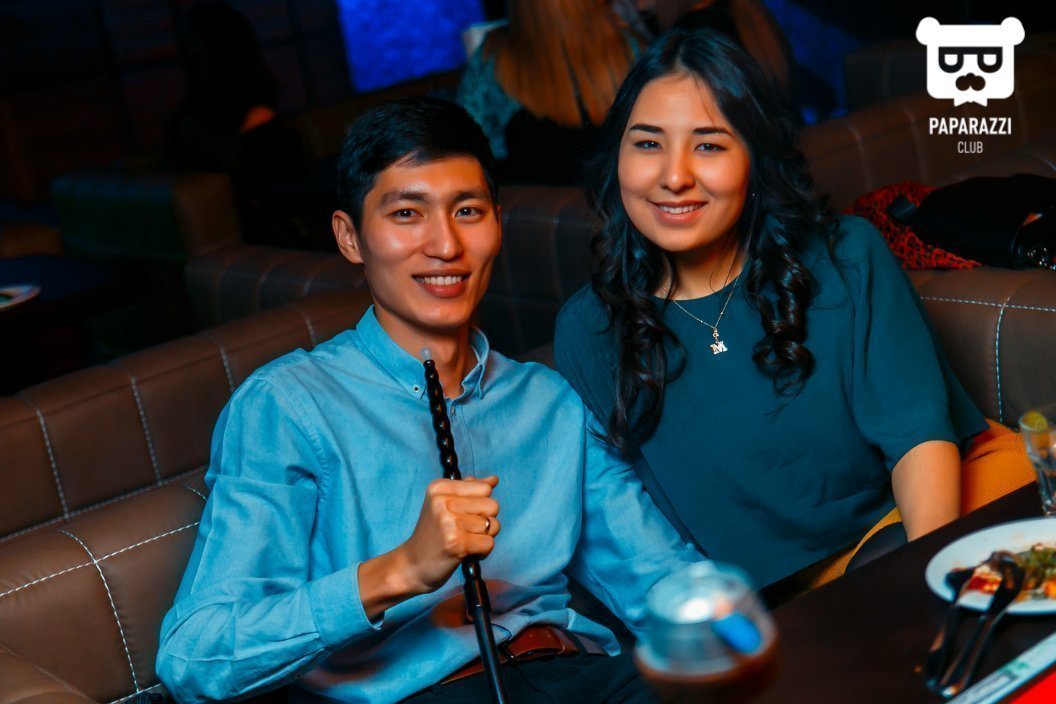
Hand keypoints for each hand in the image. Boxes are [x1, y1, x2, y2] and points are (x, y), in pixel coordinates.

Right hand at [399, 475, 500, 593]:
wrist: (412, 565)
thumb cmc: (433, 534)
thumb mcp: (444, 504)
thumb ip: (469, 489)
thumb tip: (494, 479)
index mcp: (439, 487)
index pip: (485, 488)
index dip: (482, 504)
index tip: (465, 515)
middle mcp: (442, 501)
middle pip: (493, 505)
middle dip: (487, 521)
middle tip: (466, 531)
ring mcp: (449, 522)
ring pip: (494, 525)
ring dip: (484, 537)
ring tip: (465, 541)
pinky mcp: (456, 543)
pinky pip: (489, 543)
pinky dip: (482, 552)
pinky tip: (466, 552)